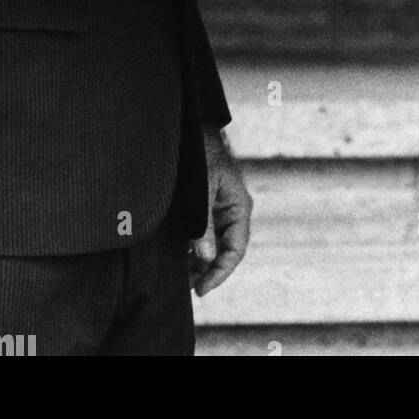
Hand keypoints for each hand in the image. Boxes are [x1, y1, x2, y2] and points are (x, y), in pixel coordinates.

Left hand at [189, 126, 251, 296]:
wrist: (192, 128)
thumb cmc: (201, 154)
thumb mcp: (202, 189)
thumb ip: (204, 223)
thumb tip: (205, 257)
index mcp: (239, 206)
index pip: (236, 249)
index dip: (220, 272)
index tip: (201, 289)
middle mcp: (233, 210)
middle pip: (225, 250)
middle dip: (208, 270)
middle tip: (187, 288)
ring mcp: (220, 208)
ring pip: (213, 244)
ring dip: (200, 261)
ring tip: (181, 276)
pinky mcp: (206, 205)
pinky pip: (204, 233)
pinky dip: (194, 247)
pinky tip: (180, 256)